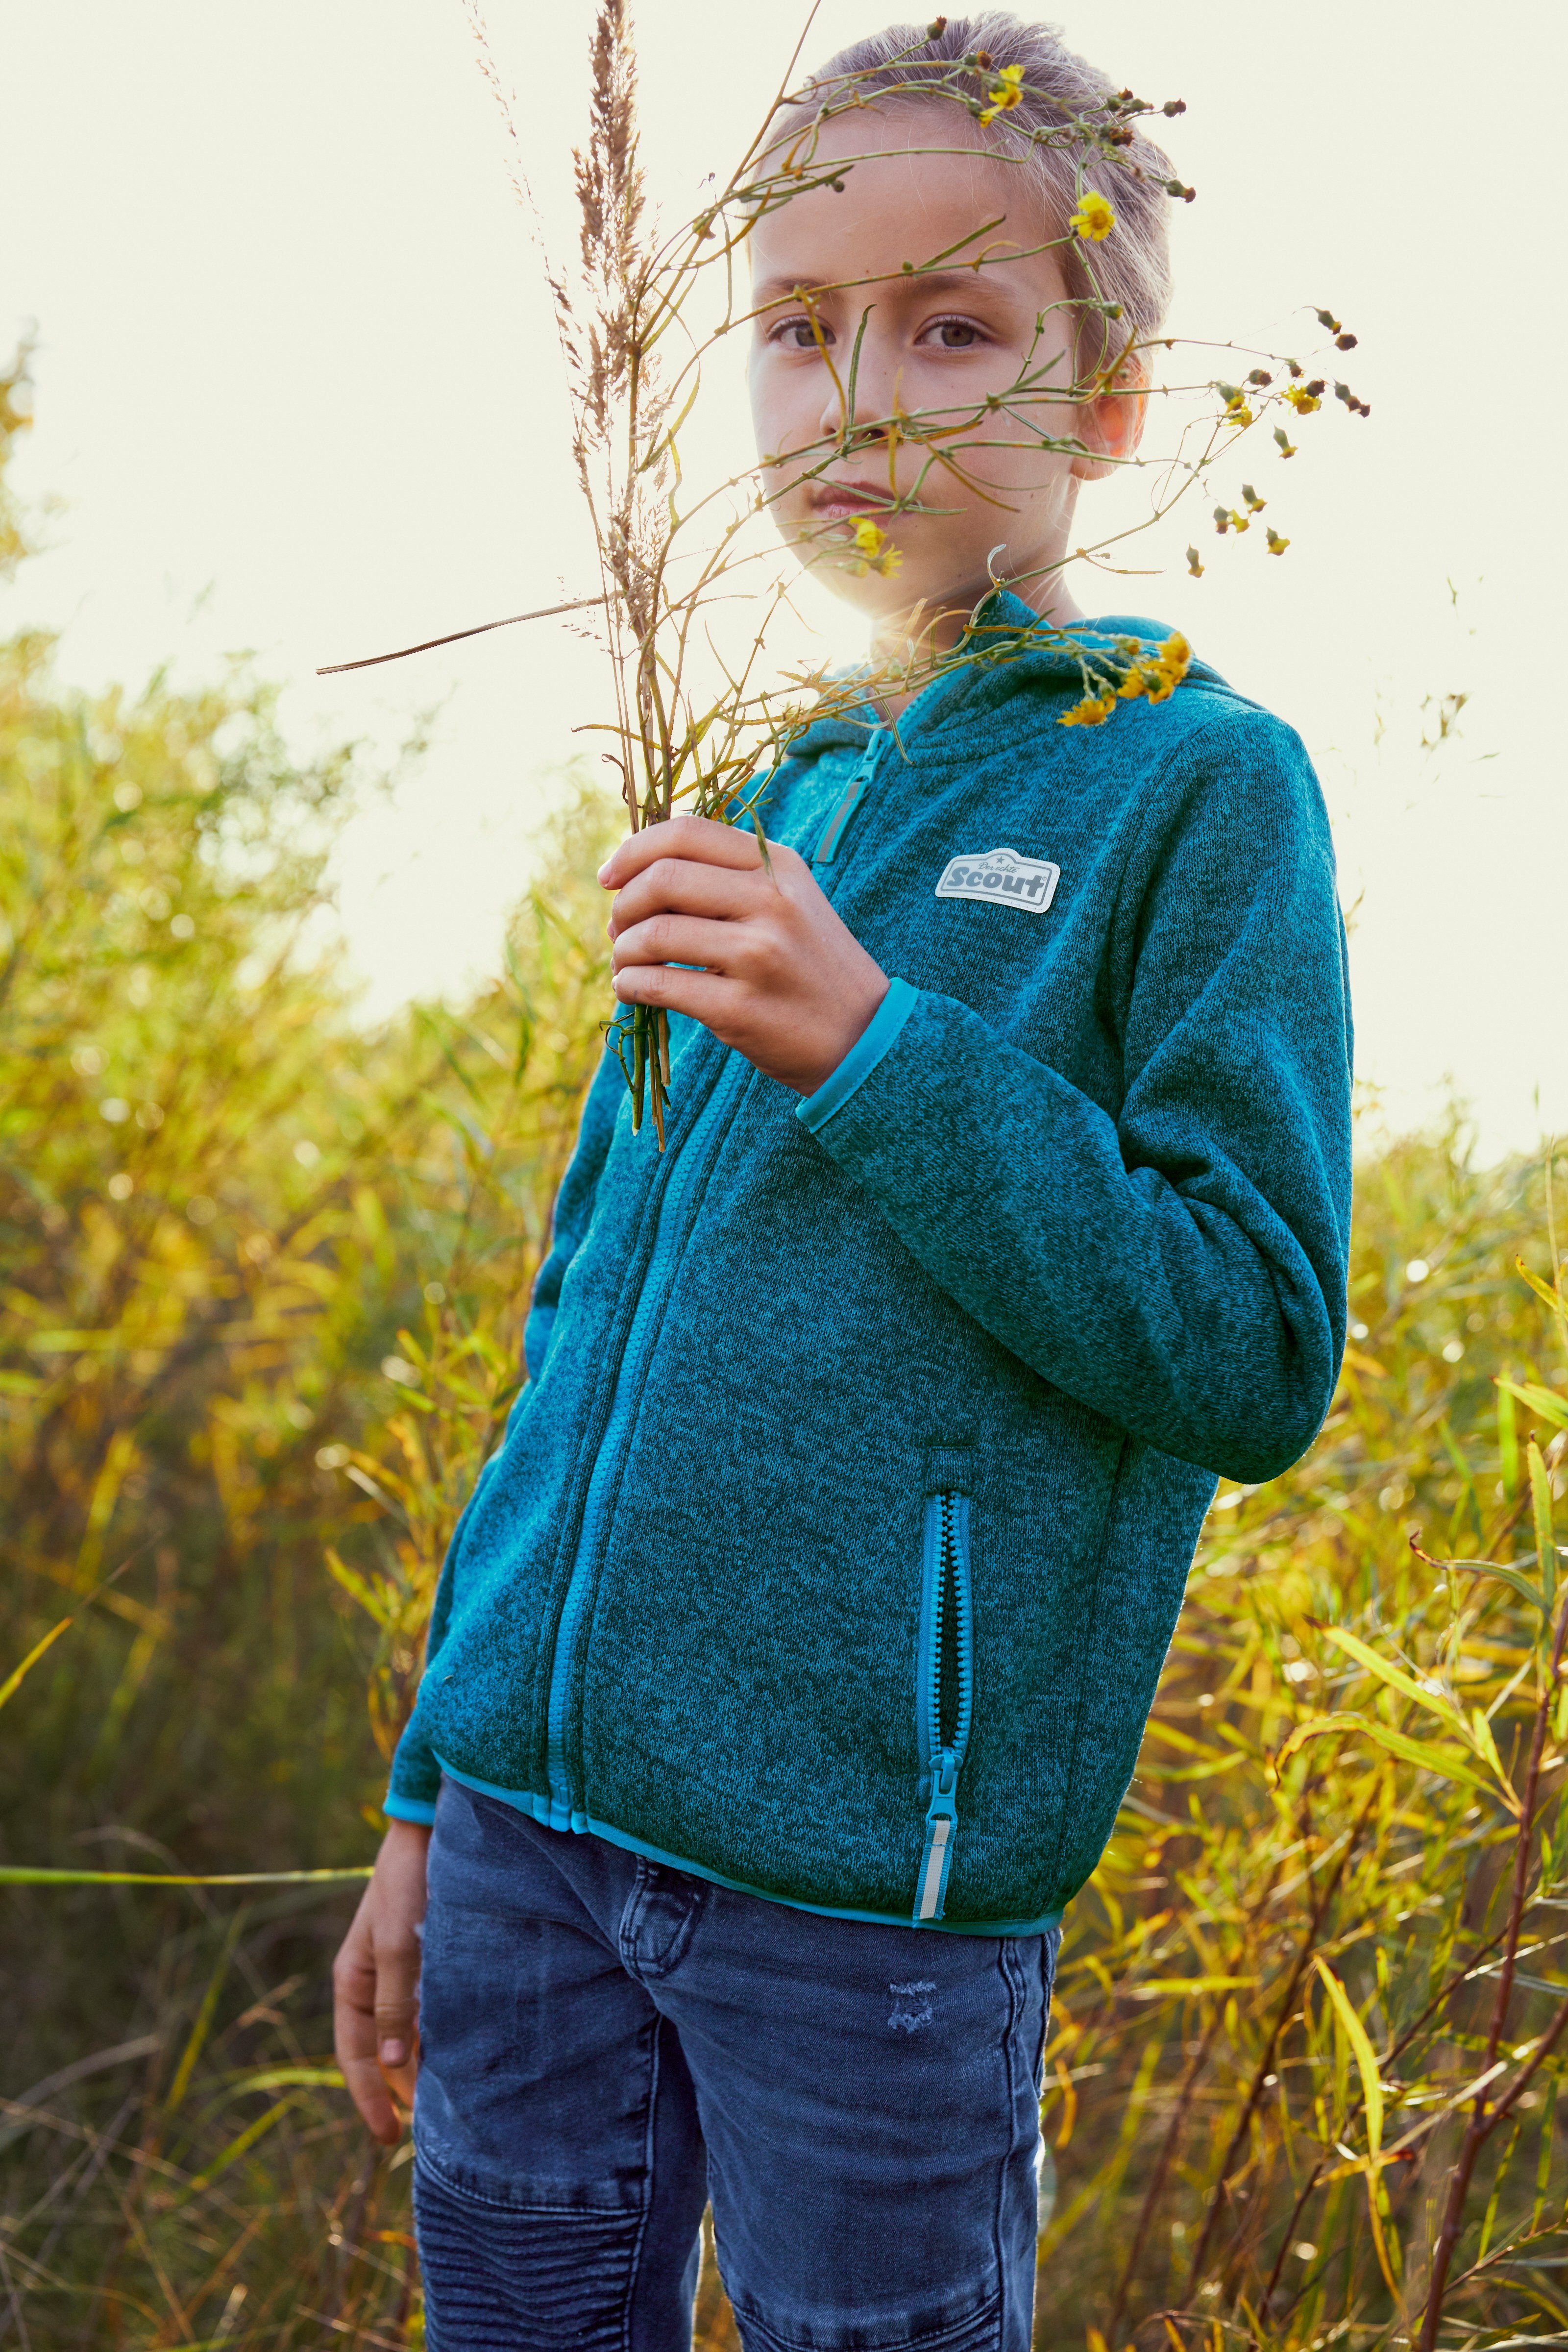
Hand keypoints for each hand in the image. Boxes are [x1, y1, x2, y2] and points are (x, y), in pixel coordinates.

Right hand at [332, 1818, 429, 2144]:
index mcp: (354, 1981)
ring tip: (449, 2103)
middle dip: (396, 2091)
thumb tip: (394, 2067)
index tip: (390, 2138)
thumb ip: (397, 2004)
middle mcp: (375, 1981)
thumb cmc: (410, 1882)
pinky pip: (428, 2010)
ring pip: (407, 2034)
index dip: (370, 2099)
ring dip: (421, 2066)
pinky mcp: (429, 1957)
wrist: (432, 1828)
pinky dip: (438, 2036)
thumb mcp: (399, 1944)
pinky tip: (462, 2053)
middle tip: (424, 2132)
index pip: (355, 2056)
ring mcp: (402, 1970)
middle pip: (381, 2052)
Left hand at [601, 815, 889, 1096]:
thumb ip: (728, 877)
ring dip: (622, 950)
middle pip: (662, 879)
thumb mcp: (788, 902)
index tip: (608, 877)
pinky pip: (659, 985)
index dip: (633, 850)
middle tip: (617, 928)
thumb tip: (637, 870)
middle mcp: (771, 902)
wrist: (862, 1037)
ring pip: (654, 934)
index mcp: (778, 866)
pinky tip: (632, 990)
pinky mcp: (741, 1008)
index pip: (686, 833)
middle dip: (623, 904)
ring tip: (624, 963)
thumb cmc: (809, 967)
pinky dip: (630, 985)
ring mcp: (758, 955)